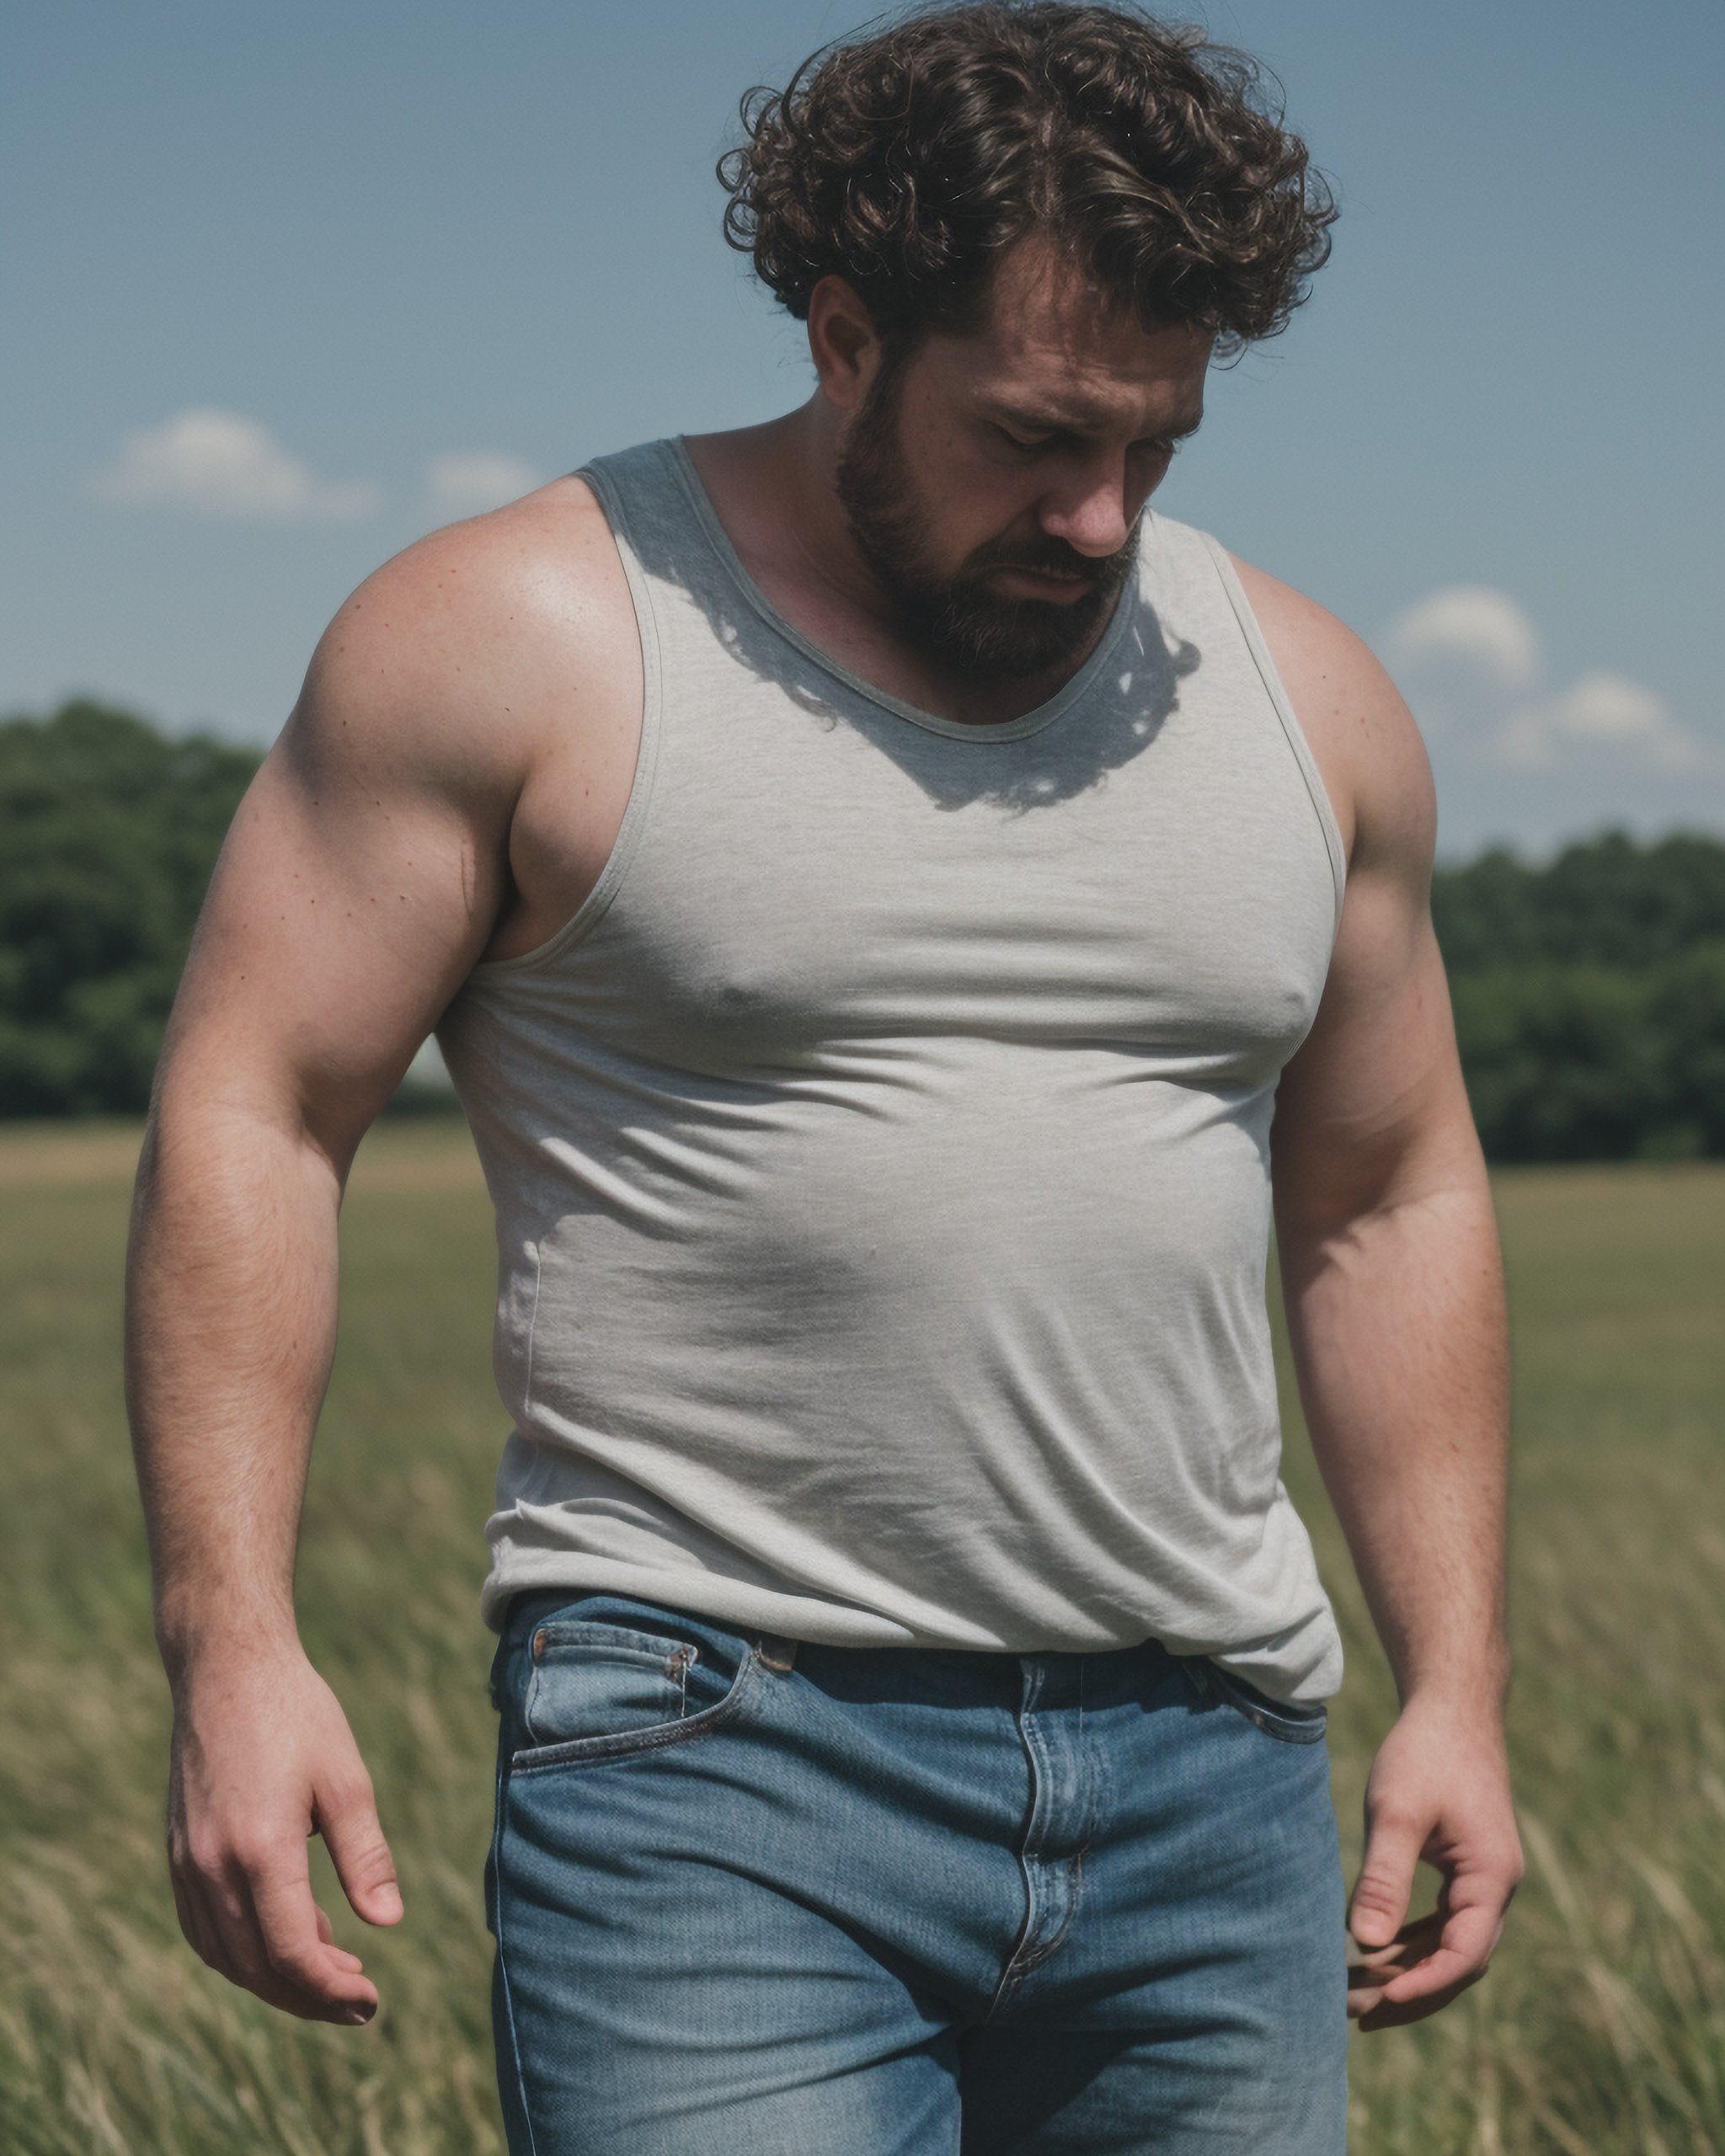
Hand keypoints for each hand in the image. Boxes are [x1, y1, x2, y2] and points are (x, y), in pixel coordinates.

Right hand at [165, 1639, 402, 2023]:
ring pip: (226, 1956)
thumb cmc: (297, 1714)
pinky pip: (204, 1929)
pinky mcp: (178, 1854)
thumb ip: (366, 1856)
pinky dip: (242, 1952)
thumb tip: (388, 1923)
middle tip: (359, 2002)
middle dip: (309, 1996)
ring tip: (330, 1972)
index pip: (292, 1954)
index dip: (332, 1988)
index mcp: (260, 1850)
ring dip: (275, 1980)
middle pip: (257, 1968)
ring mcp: (186, 1863)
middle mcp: (212, 1867)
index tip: (371, 1998)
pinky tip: (284, 1939)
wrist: (227, 1668)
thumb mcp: (346, 1779)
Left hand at [1344, 1690, 1522, 2030]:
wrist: (1452, 1707)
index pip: (1463, 1955)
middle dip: (1411, 1993)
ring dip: (1408, 1972)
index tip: (1379, 2002)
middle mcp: (1497, 1887)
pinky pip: (1442, 1924)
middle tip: (1356, 2016)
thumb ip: (1385, 1878)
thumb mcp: (1398, 1812)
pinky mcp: (1466, 1869)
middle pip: (1459, 1963)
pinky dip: (1411, 1944)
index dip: (1423, 1985)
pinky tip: (1372, 1954)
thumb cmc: (1424, 1753)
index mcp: (1492, 1878)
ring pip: (1449, 1947)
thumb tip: (1365, 1945)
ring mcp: (1484, 1880)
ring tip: (1355, 1997)